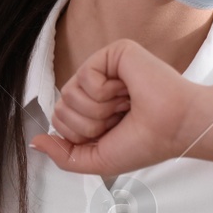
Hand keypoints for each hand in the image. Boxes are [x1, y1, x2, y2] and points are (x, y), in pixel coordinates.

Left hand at [30, 39, 212, 176]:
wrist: (177, 127)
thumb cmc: (147, 143)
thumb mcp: (98, 159)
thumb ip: (64, 155)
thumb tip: (35, 141)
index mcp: (95, 108)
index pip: (61, 120)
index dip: (83, 135)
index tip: (114, 132)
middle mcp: (98, 86)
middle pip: (61, 107)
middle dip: (89, 124)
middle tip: (121, 118)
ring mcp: (106, 68)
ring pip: (70, 93)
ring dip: (99, 110)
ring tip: (127, 104)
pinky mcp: (115, 53)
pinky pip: (85, 75)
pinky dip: (104, 92)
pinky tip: (128, 90)